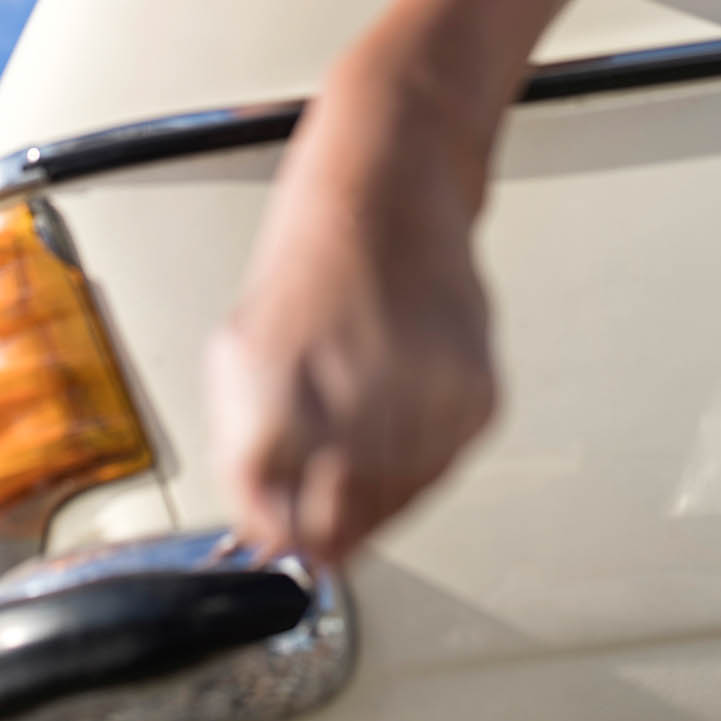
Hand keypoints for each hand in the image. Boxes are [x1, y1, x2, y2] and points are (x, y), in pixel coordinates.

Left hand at [206, 39, 495, 563]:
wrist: (390, 180)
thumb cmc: (313, 253)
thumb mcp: (245, 348)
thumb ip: (253, 446)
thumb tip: (268, 526)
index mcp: (275, 393)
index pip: (273, 519)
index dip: (276, 535)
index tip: (280, 539)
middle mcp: (350, 399)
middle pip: (341, 524)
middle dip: (329, 527)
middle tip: (326, 511)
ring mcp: (419, 398)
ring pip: (399, 502)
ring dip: (380, 493)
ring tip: (368, 437)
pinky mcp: (475, 393)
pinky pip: (446, 466)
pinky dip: (426, 456)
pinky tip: (406, 411)